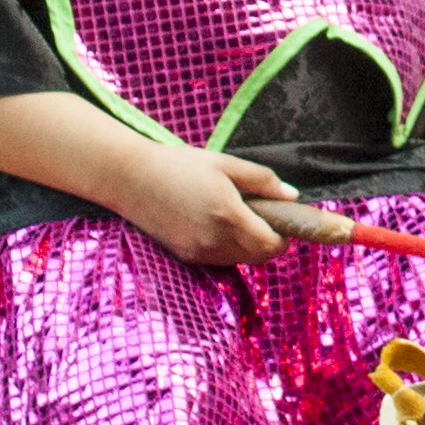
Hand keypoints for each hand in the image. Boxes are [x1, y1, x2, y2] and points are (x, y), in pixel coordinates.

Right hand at [115, 144, 302, 268]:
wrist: (132, 178)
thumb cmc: (180, 165)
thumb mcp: (226, 164)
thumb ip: (262, 181)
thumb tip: (292, 196)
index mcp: (229, 215)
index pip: (271, 245)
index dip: (283, 238)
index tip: (282, 223)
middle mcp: (215, 240)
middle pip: (258, 258)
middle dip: (267, 242)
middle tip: (262, 219)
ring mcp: (198, 251)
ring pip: (238, 260)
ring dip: (246, 245)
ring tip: (234, 216)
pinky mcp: (184, 255)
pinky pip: (217, 259)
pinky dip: (226, 247)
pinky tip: (213, 223)